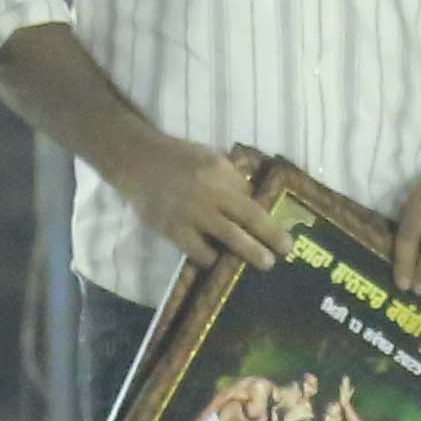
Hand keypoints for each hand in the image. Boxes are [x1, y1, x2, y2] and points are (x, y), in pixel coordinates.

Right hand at [130, 136, 285, 271]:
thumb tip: (252, 199)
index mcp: (220, 171)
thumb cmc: (177, 158)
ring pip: (228, 237)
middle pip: (248, 217)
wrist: (136, 160)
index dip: (268, 217)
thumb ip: (231, 177)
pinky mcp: (173, 229)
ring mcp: (191, 212)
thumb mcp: (209, 157)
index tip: (283, 231)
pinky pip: (198, 251)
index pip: (251, 197)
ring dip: (248, 252)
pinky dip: (211, 258)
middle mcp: (209, 192)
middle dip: (270, 236)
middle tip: (284, 251)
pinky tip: (220, 262)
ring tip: (263, 263)